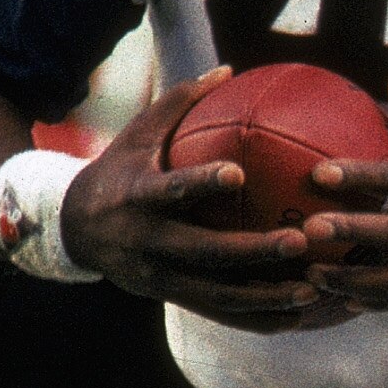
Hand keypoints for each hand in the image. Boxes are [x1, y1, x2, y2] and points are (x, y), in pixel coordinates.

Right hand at [59, 67, 353, 331]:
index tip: (238, 173)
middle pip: (205, 252)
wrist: (72, 229)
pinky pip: (222, 315)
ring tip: (314, 289)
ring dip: (268, 296)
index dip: (201, 182)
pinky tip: (301, 315)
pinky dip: (260, 319)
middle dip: (253, 250)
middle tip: (300, 240)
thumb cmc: (119, 170)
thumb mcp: (137, 135)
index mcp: (138, 196)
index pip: (171, 190)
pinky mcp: (173, 298)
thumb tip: (229, 68)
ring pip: (219, 295)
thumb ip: (179, 102)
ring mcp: (160, 276)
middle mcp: (148, 241)